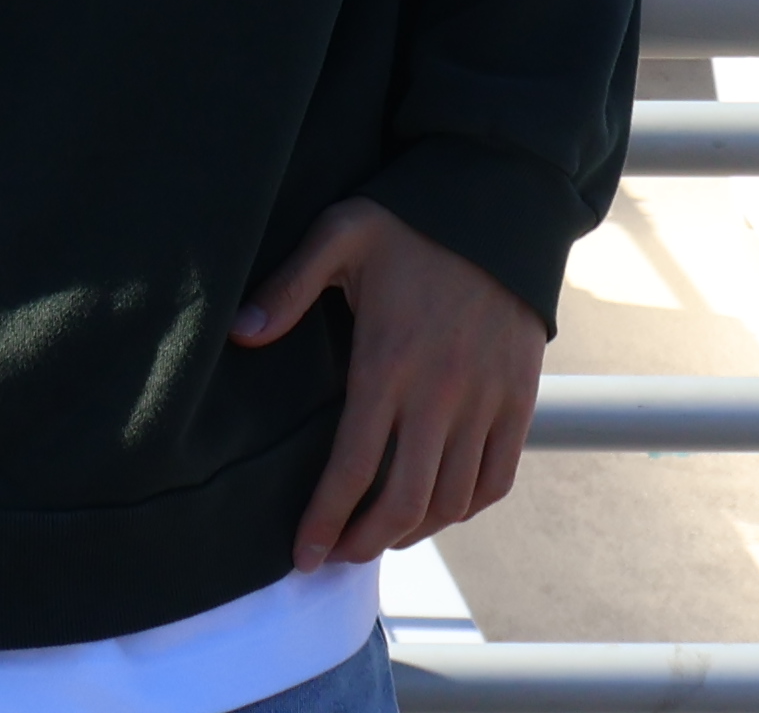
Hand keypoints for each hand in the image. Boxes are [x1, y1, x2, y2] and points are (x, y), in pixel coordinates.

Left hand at [237, 197, 548, 564]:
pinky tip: (438, 510)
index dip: (325, 520)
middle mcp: (440, 393)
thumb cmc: (411, 220)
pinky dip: (467, 508)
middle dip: (363, 542)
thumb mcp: (340, 235)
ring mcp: (486, 400)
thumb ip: (288, 286)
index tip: (302, 554)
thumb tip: (239, 334)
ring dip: (412, 533)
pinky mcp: (519, 399)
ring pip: (451, 500)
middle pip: (403, 502)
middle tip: (335, 556)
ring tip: (379, 538)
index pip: (352, 467)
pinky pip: (497, 478)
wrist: (500, 202)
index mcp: (388, 363)